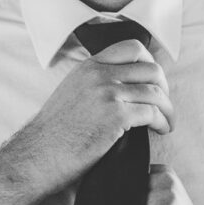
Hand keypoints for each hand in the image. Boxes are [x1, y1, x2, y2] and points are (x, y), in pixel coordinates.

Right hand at [0, 39, 173, 204]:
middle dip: (165, 88)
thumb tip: (125, 83)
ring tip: (166, 122)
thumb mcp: (72, 93)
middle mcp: (99, 75)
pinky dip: (162, 122)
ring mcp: (108, 94)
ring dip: (168, 109)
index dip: (150, 63)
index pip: (132, 48)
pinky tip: (161, 129)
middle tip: (163, 105)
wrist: (35, 157)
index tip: (154, 81)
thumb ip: (96, 82)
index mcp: (89, 67)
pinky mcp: (116, 116)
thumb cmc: (54, 134)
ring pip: (156, 92)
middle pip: (152, 69)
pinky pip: (153, 113)